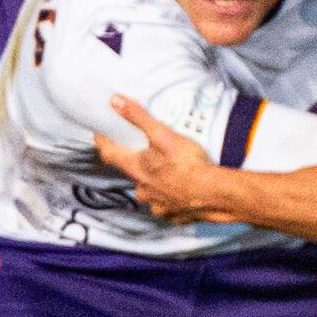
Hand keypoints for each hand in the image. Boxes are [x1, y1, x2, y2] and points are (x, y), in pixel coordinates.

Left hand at [103, 93, 236, 222]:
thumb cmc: (189, 165)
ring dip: (155, 181)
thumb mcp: (163, 135)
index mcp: (137, 168)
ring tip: (172, 171)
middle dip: (138, 163)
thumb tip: (115, 102)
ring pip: (149, 190)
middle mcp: (142, 189)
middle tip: (149, 151)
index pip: (109, 154)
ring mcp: (156, 205)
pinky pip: (166, 204)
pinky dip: (171, 196)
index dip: (104, 143)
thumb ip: (138, 118)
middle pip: (132, 173)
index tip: (102, 135)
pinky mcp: (172, 214)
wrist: (215, 194)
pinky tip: (183, 189)